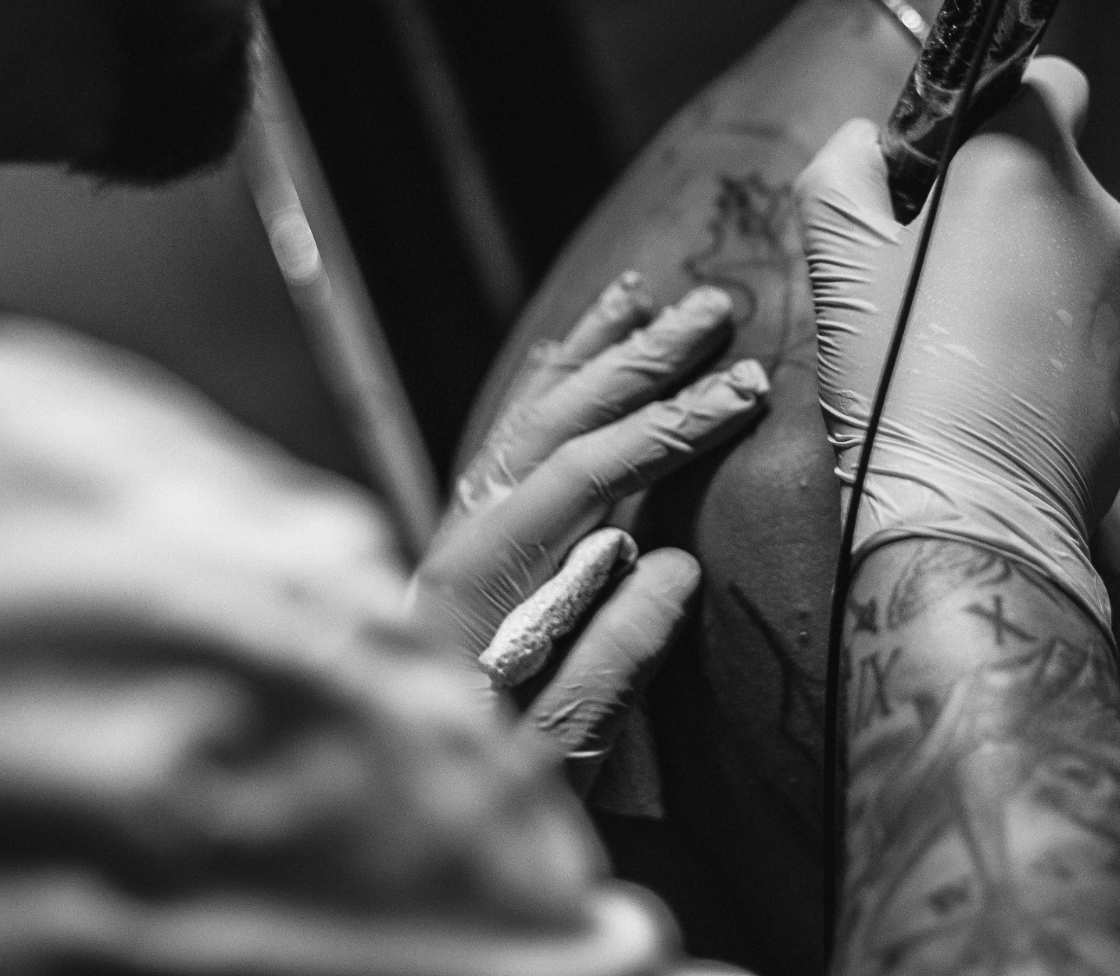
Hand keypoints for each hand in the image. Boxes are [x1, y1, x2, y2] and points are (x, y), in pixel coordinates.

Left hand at [411, 273, 768, 774]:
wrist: (375, 823)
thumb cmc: (470, 799)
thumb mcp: (549, 754)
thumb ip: (609, 660)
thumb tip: (672, 568)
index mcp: (475, 585)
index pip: (584, 475)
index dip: (669, 428)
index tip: (744, 394)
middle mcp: (457, 542)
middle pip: (551, 425)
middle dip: (637, 363)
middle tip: (713, 312)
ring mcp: (456, 540)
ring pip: (522, 421)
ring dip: (590, 357)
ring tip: (644, 296)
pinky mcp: (463, 553)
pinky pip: (502, 446)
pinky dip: (540, 392)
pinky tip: (567, 353)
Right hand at [793, 57, 1119, 629]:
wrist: (970, 512)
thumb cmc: (895, 374)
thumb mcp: (835, 253)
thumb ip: (844, 166)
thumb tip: (865, 144)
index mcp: (1023, 167)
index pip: (1047, 81)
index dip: (997, 108)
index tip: (948, 164)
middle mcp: (1099, 213)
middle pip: (1055, 174)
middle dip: (1003, 202)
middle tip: (934, 268)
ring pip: (1076, 248)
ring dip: (1029, 270)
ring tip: (964, 341)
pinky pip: (1094, 317)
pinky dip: (1054, 334)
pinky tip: (1003, 386)